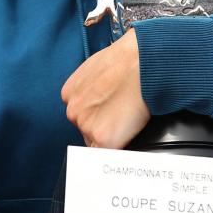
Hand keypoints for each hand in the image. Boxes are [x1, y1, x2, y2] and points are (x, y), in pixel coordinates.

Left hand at [61, 28, 149, 148]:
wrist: (142, 62)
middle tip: (122, 114)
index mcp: (70, 93)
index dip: (98, 115)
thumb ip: (94, 86)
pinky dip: (119, 147)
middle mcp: (73, 111)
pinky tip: (129, 132)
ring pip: (98, 142)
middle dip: (103, 126)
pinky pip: (109, 153)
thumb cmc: (127, 59)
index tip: (108, 114)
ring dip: (112, 136)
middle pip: (87, 129)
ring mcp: (87, 126)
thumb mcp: (99, 68)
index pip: (82, 114)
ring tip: (129, 118)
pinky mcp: (103, 139)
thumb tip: (102, 94)